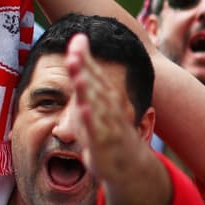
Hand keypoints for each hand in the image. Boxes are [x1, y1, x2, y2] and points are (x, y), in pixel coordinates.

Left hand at [64, 33, 150, 186]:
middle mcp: (108, 109)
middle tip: (75, 49)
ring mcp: (108, 127)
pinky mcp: (103, 146)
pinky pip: (96, 132)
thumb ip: (84, 85)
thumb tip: (76, 58)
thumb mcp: (93, 108)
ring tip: (79, 75)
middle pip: (94, 85)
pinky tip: (84, 109)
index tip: (78, 37)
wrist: (130, 167)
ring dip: (88, 91)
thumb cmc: (108, 134)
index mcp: (104, 98)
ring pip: (97, 106)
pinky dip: (90, 121)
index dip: (85, 57)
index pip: (93, 73)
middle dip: (84, 68)